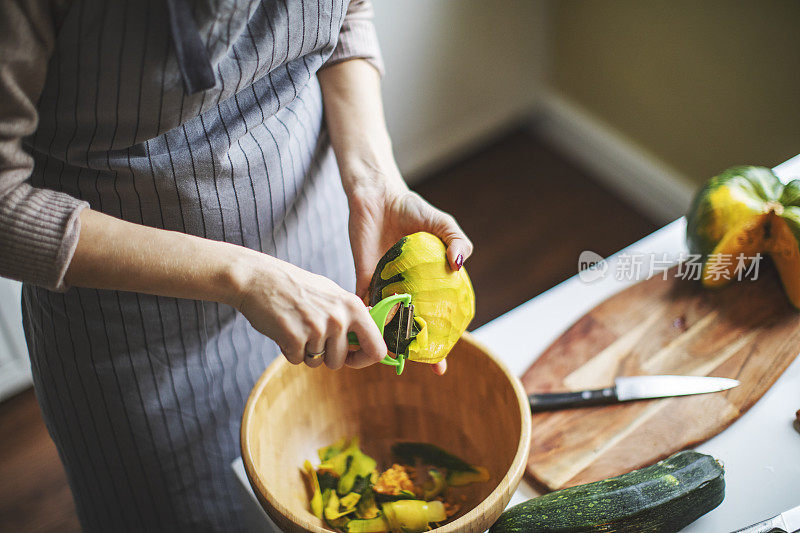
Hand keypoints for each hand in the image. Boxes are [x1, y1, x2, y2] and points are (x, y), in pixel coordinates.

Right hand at [233, 253, 386, 368]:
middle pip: (340, 361)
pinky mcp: (295, 338)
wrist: (259, 279)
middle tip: (311, 335)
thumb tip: (375, 332)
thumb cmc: (296, 287)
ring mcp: (317, 328)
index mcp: (354, 307)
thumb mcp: (332, 293)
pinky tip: (284, 329)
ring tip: (297, 326)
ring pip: (317, 363)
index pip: (377, 349)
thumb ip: (353, 314)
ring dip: (306, 352)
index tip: (351, 358)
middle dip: (325, 356)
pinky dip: (289, 351)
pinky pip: (297, 360)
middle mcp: (339, 318)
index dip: (364, 360)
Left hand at [344, 166, 473, 374]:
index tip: (441, 364)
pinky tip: (370, 335)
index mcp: (428, 283)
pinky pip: (365, 305)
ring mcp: (386, 288)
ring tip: (396, 356)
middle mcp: (408, 291)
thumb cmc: (412, 209)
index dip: (442, 342)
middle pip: (413, 327)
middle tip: (422, 367)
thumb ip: (458, 241)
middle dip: (417, 351)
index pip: (438, 317)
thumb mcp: (442, 224)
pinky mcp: (365, 280)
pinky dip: (367, 320)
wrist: (377, 197)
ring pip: (389, 323)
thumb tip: (458, 265)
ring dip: (391, 340)